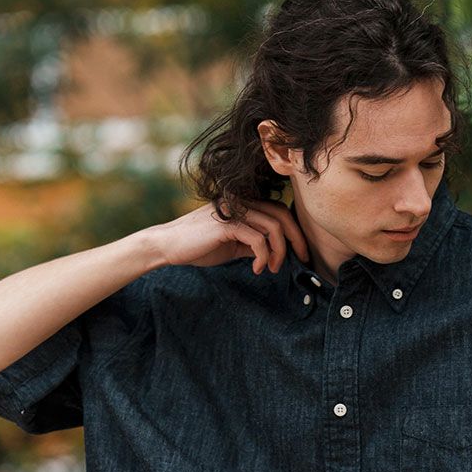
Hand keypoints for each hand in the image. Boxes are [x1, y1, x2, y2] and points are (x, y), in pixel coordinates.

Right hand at [141, 198, 311, 274]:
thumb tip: (275, 252)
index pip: (278, 211)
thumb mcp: (233, 244)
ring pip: (273, 227)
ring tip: (272, 269)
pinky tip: (257, 269)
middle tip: (301, 260)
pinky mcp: (226, 224)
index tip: (301, 253)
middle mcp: (241, 202)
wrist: (170, 246)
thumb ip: (253, 243)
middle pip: (281, 215)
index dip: (295, 231)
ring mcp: (234, 211)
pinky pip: (257, 239)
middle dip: (297, 239)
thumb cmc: (199, 246)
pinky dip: (263, 257)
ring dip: (279, 252)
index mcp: (244, 205)